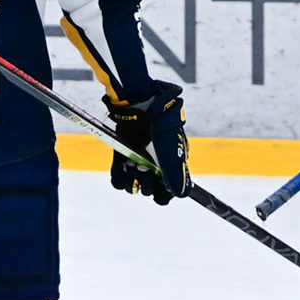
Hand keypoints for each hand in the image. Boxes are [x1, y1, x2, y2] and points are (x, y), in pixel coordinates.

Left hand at [107, 81, 190, 204]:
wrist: (140, 105)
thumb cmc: (161, 126)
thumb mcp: (171, 150)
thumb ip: (177, 173)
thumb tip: (182, 195)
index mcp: (169, 167)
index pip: (166, 194)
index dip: (163, 193)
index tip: (160, 184)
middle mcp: (153, 168)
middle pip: (149, 191)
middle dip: (146, 182)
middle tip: (145, 167)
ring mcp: (137, 163)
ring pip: (132, 187)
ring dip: (132, 180)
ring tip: (133, 163)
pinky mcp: (121, 158)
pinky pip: (117, 180)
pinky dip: (119, 176)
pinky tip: (123, 165)